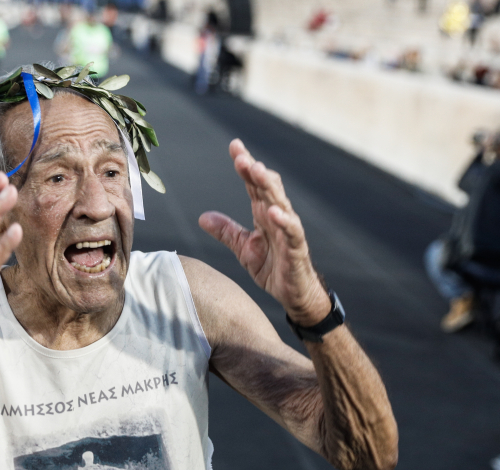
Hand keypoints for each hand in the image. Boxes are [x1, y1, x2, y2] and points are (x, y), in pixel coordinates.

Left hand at [199, 139, 328, 324]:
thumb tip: (202, 217)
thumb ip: (226, 231)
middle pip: (267, 187)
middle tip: (242, 156)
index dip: (245, 165)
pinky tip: (273, 211)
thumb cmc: (273, 268)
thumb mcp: (243, 248)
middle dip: (255, 169)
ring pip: (280, 202)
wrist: (293, 294)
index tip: (235, 146)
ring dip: (269, 186)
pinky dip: (283, 221)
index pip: (253, 184)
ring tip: (257, 171)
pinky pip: (292, 231)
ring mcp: (289, 230)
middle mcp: (277, 216)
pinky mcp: (297, 248)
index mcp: (264, 213)